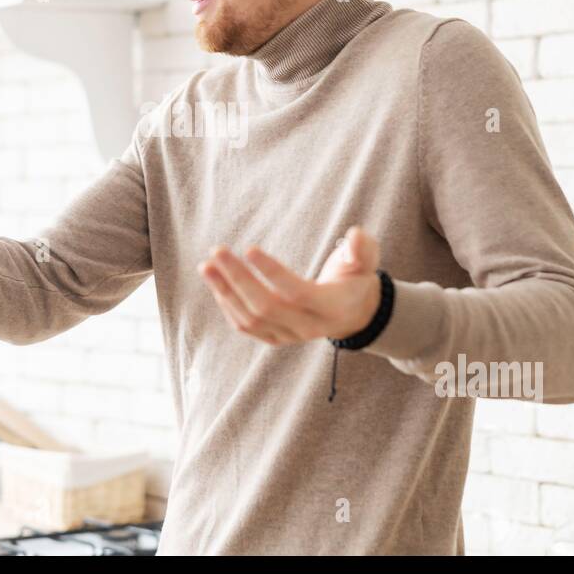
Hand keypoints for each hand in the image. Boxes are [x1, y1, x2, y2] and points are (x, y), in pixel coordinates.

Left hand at [198, 225, 382, 345]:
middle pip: (267, 306)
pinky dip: (228, 305)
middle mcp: (309, 326)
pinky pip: (246, 327)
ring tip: (207, 265)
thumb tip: (354, 235)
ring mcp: (290, 336)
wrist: (352, 312)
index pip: (297, 292)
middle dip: (238, 278)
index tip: (249, 248)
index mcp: (332, 307)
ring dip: (225, 292)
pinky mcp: (276, 338)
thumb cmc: (355, 277)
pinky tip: (216, 283)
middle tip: (217, 250)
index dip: (272, 272)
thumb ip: (363, 248)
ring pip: (251, 319)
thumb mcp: (367, 260)